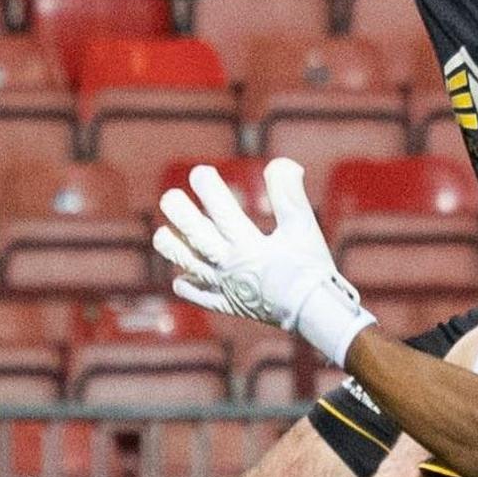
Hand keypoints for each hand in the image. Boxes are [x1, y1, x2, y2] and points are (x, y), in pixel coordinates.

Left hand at [154, 160, 373, 360]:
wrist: (316, 314)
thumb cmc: (311, 268)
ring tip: (161, 234)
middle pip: (197, 238)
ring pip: (191, 268)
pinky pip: (201, 298)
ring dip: (174, 250)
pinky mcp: (229, 305)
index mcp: (250, 246)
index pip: (222, 212)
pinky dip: (189, 288)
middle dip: (180, 215)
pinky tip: (181, 278)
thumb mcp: (304, 227)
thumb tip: (281, 162)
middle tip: (169, 197)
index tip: (200, 172)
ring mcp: (227, 289)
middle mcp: (232, 267)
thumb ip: (290, 194)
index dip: (209, 189)